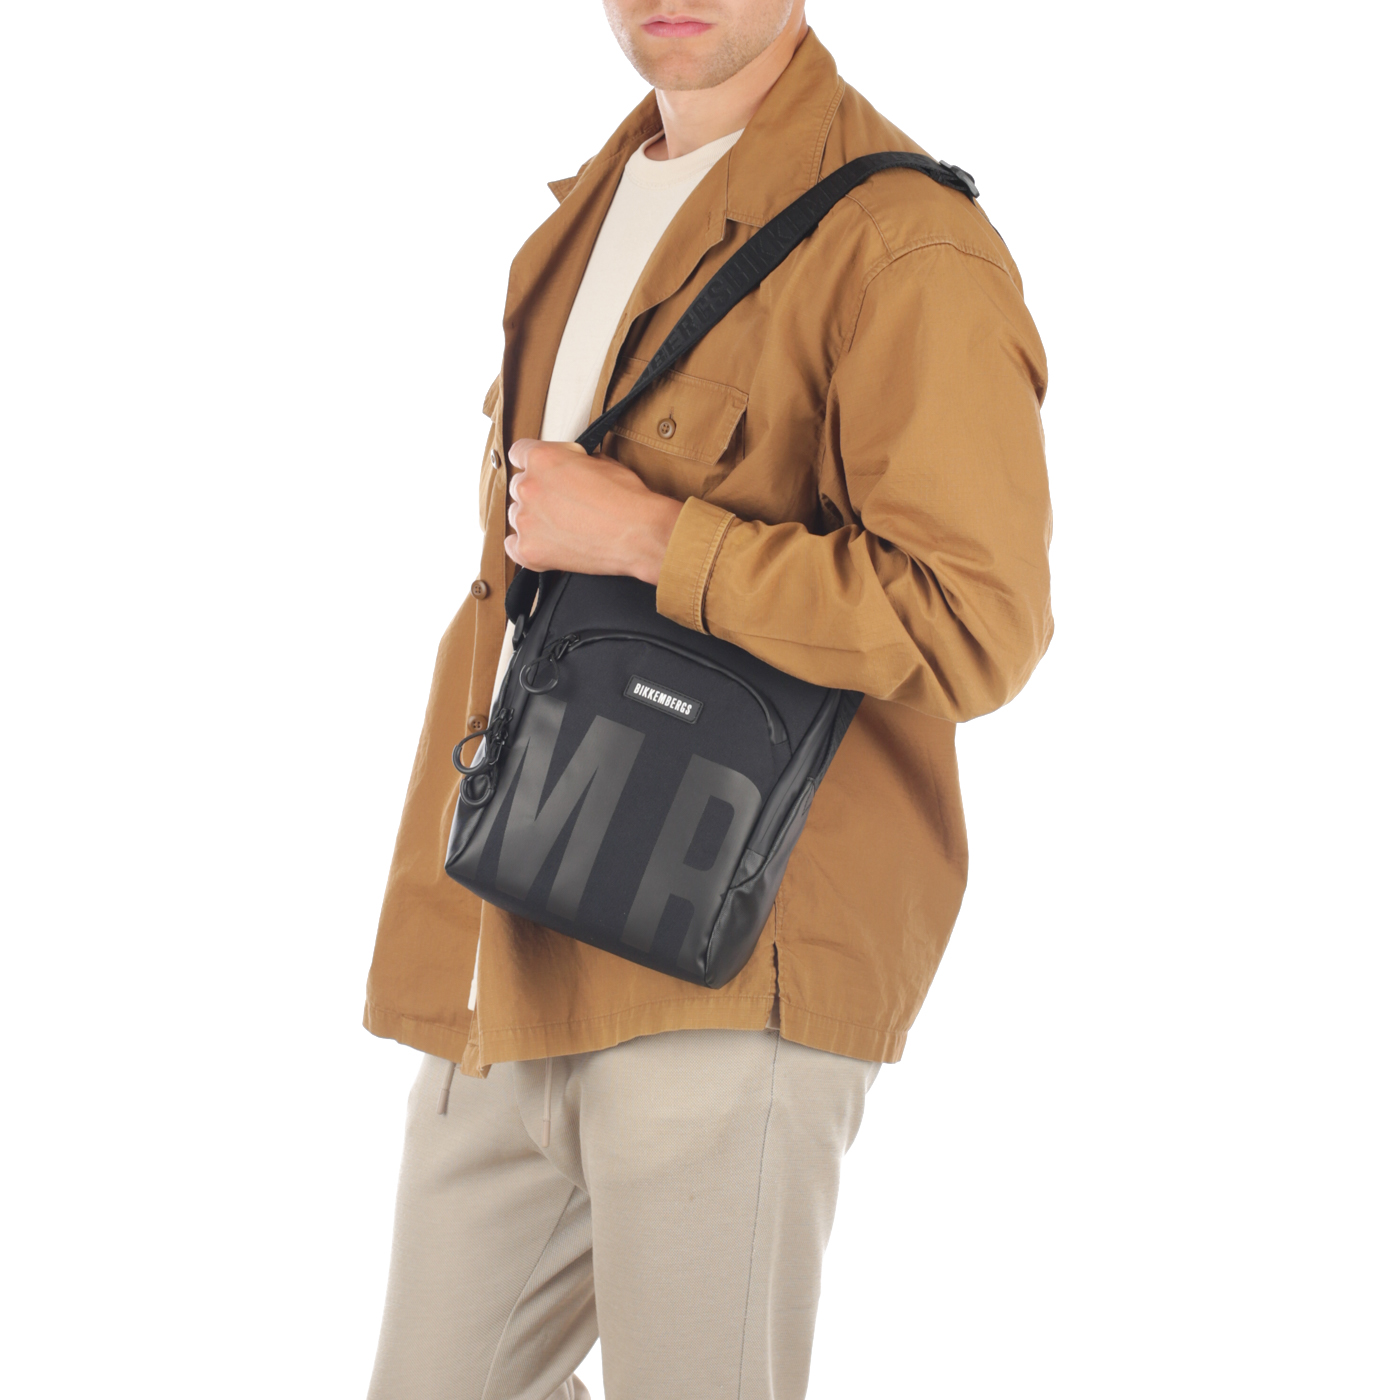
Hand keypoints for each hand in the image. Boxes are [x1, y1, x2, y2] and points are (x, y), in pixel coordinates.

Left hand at [504, 439, 683, 584]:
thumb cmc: (628, 500)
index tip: (545, 471)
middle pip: (519, 487)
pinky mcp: (529, 550)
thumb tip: (571, 467)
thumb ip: (574, 461)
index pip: (519, 453)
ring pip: (517, 516)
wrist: (640, 535)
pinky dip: (526, 545)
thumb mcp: (601, 461)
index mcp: (543, 459)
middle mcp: (528, 487)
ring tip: (563, 526)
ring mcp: (526, 521)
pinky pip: (512, 547)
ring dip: (535, 519)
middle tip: (563, 503)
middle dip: (539, 492)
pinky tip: (547, 543)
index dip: (535, 462)